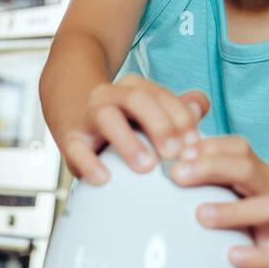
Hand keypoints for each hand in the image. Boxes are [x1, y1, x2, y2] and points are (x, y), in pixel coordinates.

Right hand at [62, 75, 209, 183]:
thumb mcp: (149, 109)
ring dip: (129, 142)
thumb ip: (179, 108)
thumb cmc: (120, 117)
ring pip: (107, 118)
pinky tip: (105, 179)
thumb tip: (200, 107)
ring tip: (147, 167)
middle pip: (137, 99)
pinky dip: (90, 164)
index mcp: (134, 88)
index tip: (195, 145)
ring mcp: (88, 115)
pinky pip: (76, 149)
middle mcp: (110, 96)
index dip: (181, 118)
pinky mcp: (70, 139)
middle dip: (160, 125)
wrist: (69, 105)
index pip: (162, 95)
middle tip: (175, 154)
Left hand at [173, 135, 268, 267]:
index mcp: (259, 173)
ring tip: (200, 214)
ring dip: (231, 211)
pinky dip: (253, 256)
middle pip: (247, 170)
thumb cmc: (265, 210)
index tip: (177, 152)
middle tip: (177, 175)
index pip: (238, 148)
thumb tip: (173, 156)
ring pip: (264, 210)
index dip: (209, 146)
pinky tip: (232, 255)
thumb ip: (216, 171)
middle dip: (211, 168)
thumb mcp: (245, 186)